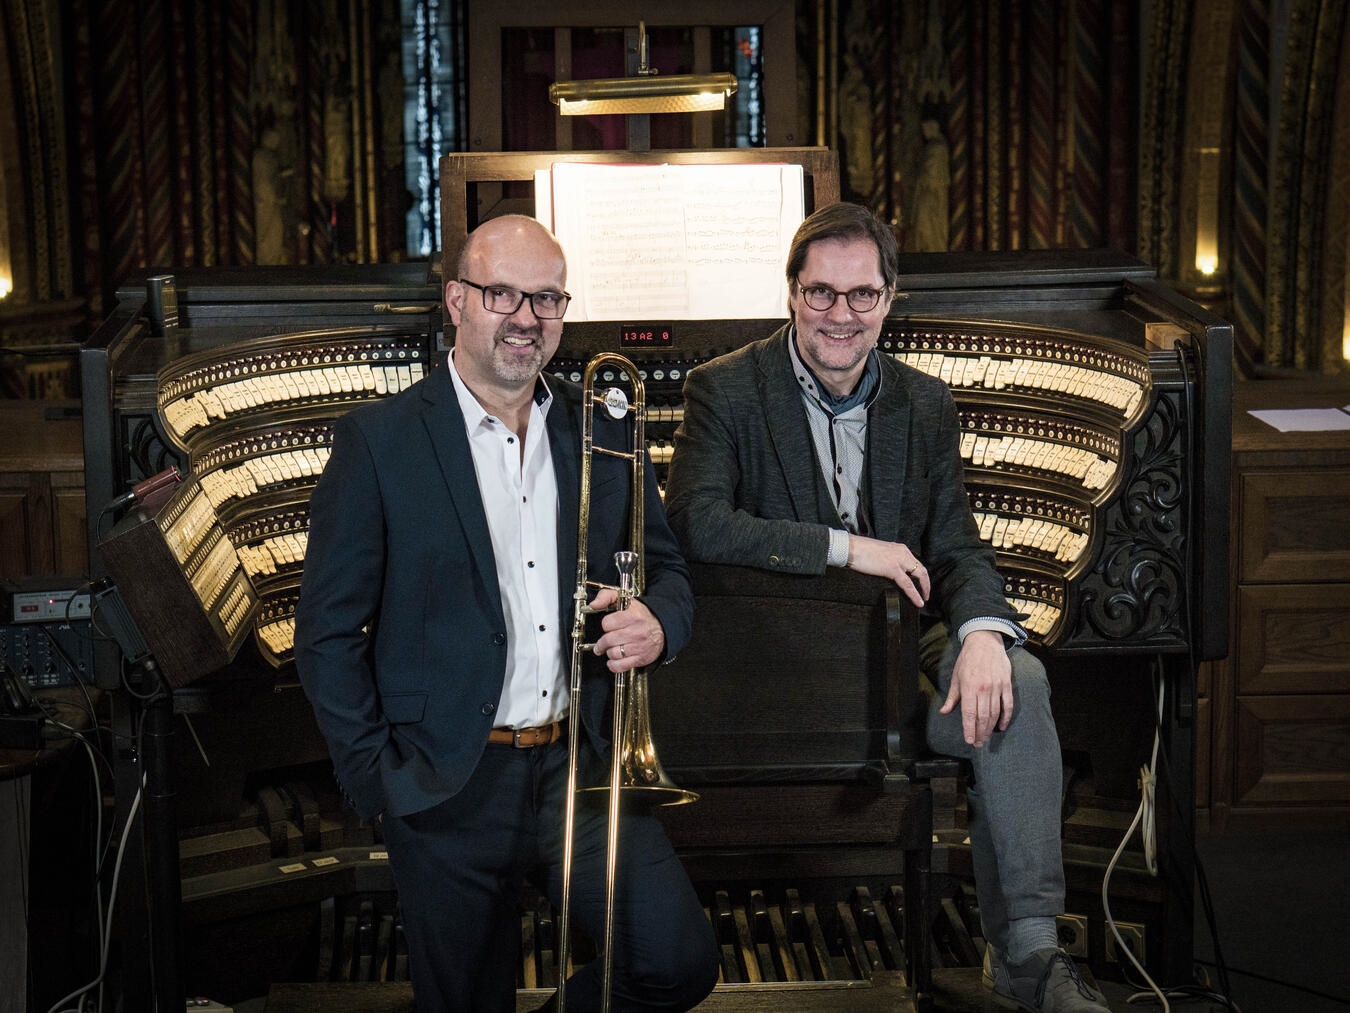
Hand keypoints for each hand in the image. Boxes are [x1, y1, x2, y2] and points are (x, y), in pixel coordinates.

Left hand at [587, 588, 665, 671]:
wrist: (662, 629)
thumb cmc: (641, 615)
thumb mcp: (625, 600)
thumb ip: (606, 597)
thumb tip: (593, 604)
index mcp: (632, 616)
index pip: (607, 624)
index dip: (606, 625)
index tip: (610, 626)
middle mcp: (636, 632)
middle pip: (608, 640)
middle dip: (603, 642)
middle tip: (603, 642)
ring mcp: (639, 646)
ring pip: (612, 654)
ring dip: (609, 652)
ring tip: (613, 648)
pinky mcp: (640, 658)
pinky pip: (619, 666)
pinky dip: (613, 664)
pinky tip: (614, 659)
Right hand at [844, 534, 928, 607]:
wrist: (851, 548)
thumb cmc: (860, 550)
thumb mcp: (880, 553)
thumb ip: (889, 559)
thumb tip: (891, 570)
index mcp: (899, 548)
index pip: (915, 562)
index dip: (920, 575)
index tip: (921, 584)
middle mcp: (902, 552)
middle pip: (921, 569)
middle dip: (926, 583)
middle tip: (926, 594)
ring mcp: (899, 560)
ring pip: (919, 576)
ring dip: (924, 589)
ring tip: (924, 599)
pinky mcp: (893, 569)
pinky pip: (908, 584)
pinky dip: (915, 594)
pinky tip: (918, 602)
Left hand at [938, 629, 1013, 747]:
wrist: (985, 641)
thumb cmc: (968, 659)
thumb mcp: (956, 676)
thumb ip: (952, 696)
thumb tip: (944, 711)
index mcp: (969, 687)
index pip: (969, 714)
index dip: (969, 729)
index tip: (969, 740)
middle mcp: (983, 689)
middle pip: (983, 717)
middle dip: (980, 733)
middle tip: (977, 744)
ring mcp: (997, 687)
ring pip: (995, 713)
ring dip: (990, 728)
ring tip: (985, 738)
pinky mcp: (1007, 684)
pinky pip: (1008, 705)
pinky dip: (1005, 717)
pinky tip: (1001, 727)